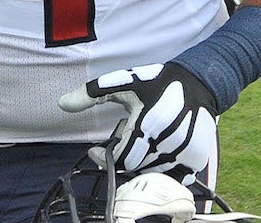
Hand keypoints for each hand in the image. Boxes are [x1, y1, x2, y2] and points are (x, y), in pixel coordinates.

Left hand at [59, 62, 217, 183]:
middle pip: (135, 167)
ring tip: (142, 139)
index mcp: (147, 125)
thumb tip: (62, 103)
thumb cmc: (157, 82)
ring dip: (142, 162)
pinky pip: (174, 177)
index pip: (121, 160)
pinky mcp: (197, 159)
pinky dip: (162, 169)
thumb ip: (90, 93)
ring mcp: (184, 154)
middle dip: (123, 156)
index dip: (105, 158)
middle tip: (124, 138)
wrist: (198, 83)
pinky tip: (158, 152)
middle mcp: (167, 143)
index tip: (97, 150)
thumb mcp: (122, 83)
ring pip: (153, 172)